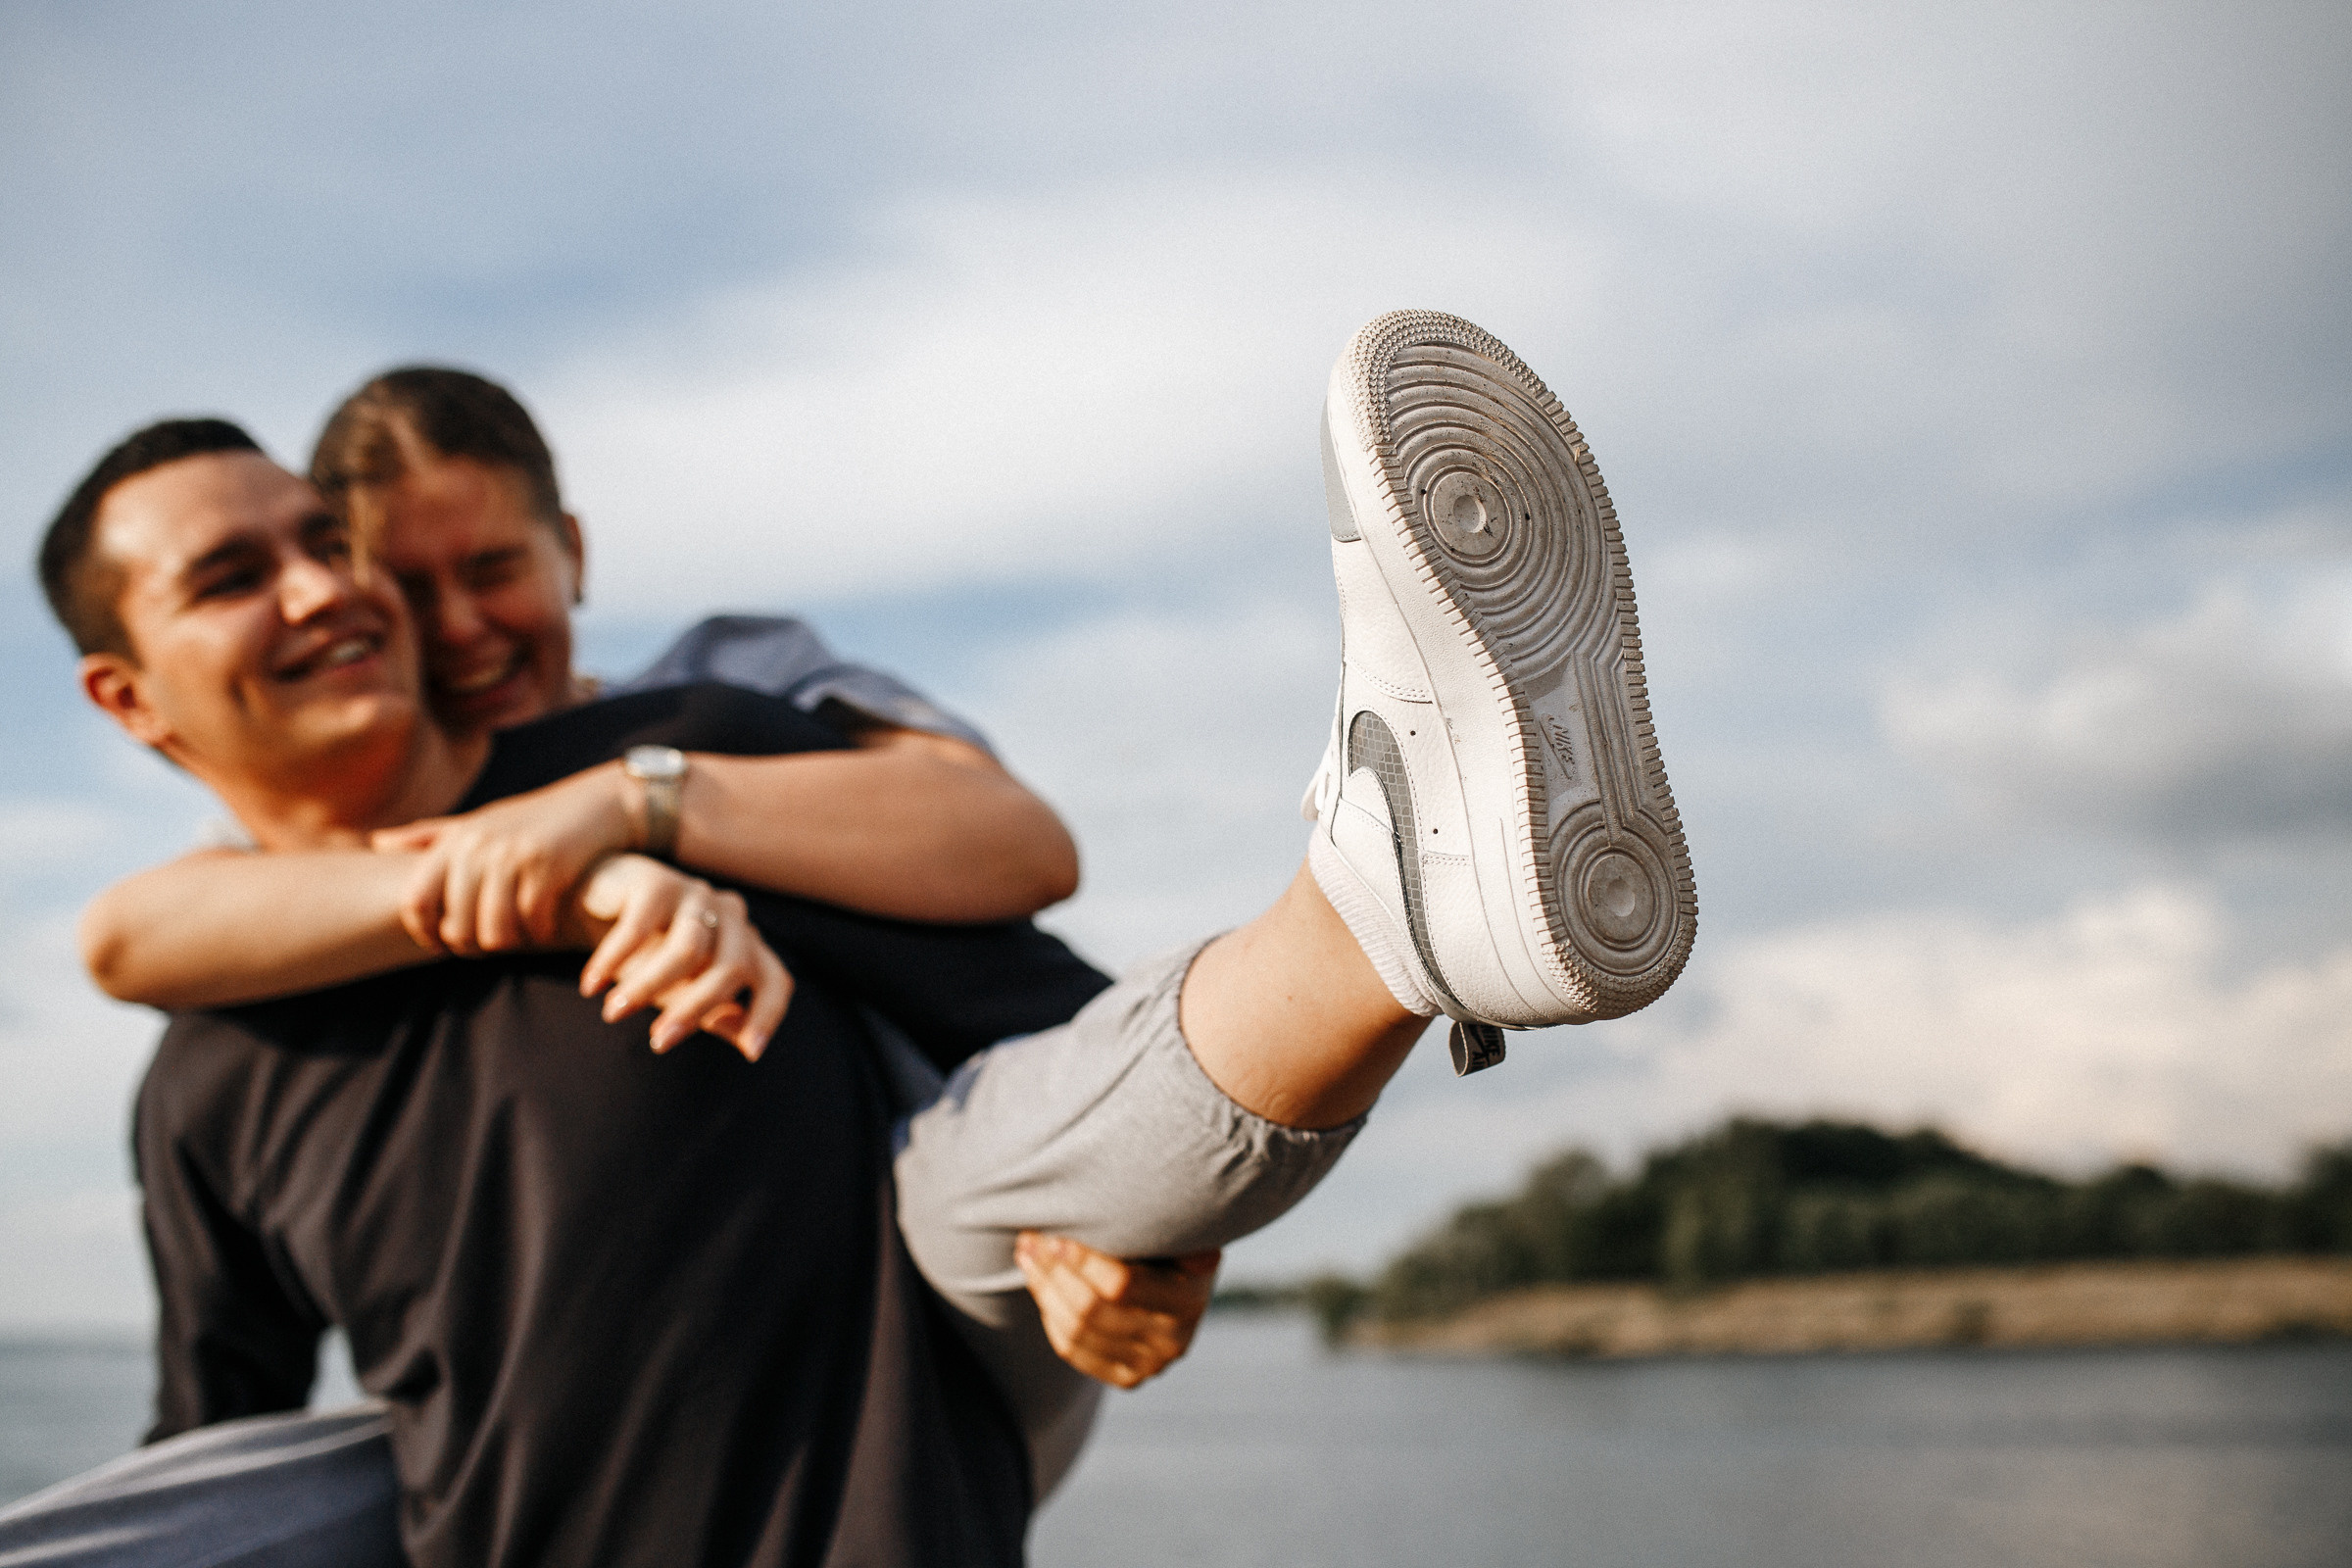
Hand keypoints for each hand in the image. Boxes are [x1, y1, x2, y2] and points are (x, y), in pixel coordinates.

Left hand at [371, 764, 634, 954]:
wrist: (600, 803)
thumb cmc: (533, 820)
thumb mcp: (479, 823)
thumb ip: (429, 836)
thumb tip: (375, 843)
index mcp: (455, 840)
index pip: (415, 901)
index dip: (425, 933)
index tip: (444, 944)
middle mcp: (477, 846)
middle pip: (456, 925)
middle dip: (473, 945)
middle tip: (491, 945)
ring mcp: (511, 855)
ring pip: (494, 930)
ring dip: (509, 943)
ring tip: (520, 937)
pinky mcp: (547, 865)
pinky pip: (532, 922)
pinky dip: (540, 933)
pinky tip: (548, 926)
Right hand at [569, 853, 791, 1059]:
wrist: (603, 900)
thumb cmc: (652, 954)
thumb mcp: (685, 992)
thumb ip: (718, 1016)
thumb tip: (750, 1046)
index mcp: (749, 946)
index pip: (775, 980)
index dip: (769, 1015)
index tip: (752, 1053)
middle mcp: (732, 917)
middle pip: (731, 968)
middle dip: (694, 1010)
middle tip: (658, 1041)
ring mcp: (698, 896)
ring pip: (687, 949)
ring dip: (648, 987)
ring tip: (613, 1013)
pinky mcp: (658, 882)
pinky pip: (639, 927)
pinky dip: (613, 960)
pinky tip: (593, 985)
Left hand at [1014, 1232, 1219, 1388]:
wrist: (1187, 1287)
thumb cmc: (1175, 1245)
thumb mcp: (1179, 1232)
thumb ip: (1165, 1226)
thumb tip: (1154, 1212)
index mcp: (1189, 1301)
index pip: (1122, 1285)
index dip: (1082, 1262)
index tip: (1055, 1237)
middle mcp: (1172, 1342)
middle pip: (1091, 1311)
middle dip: (1053, 1272)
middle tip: (1028, 1241)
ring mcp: (1149, 1365)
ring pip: (1076, 1333)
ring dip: (1044, 1291)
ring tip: (1027, 1257)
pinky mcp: (1127, 1377)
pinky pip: (1073, 1351)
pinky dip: (1050, 1317)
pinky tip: (1041, 1287)